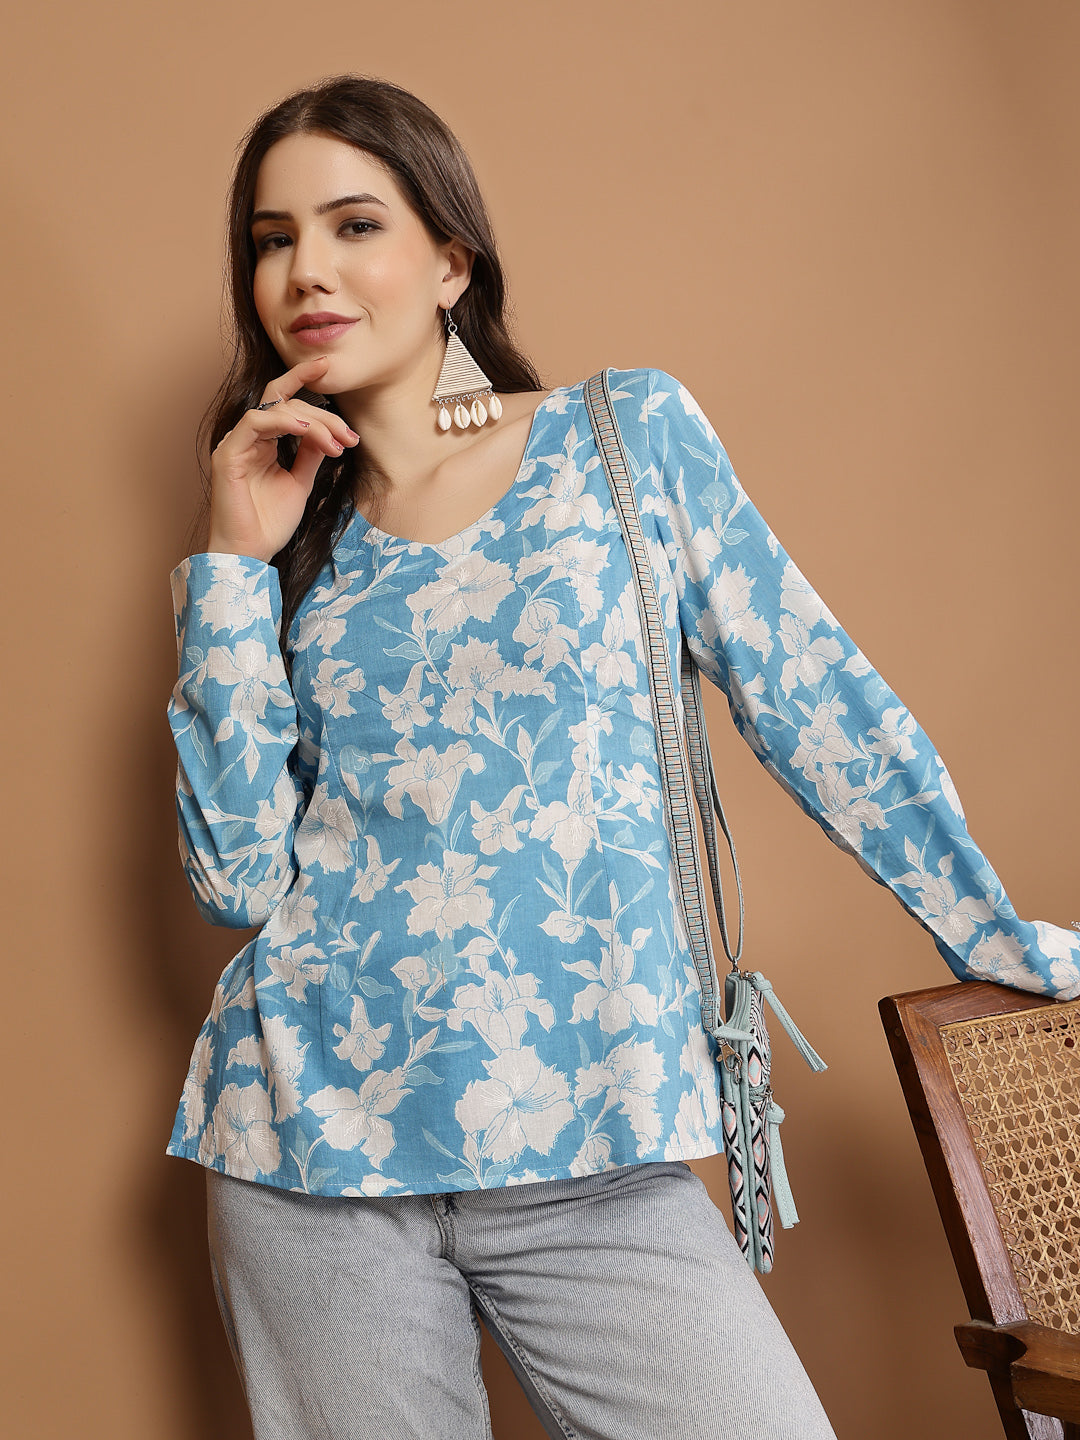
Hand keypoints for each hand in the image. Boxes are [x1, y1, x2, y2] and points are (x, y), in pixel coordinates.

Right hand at [207, 357, 358, 560]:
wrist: (251, 552)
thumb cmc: (270, 523)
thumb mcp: (301, 482)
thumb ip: (311, 454)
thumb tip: (327, 432)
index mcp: (263, 442)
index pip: (283, 401)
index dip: (303, 379)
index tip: (329, 367)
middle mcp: (247, 438)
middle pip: (285, 403)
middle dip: (323, 416)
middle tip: (349, 437)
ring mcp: (235, 444)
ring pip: (274, 409)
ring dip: (310, 421)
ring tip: (334, 442)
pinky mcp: (227, 454)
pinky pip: (254, 422)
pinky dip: (281, 421)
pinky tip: (305, 430)